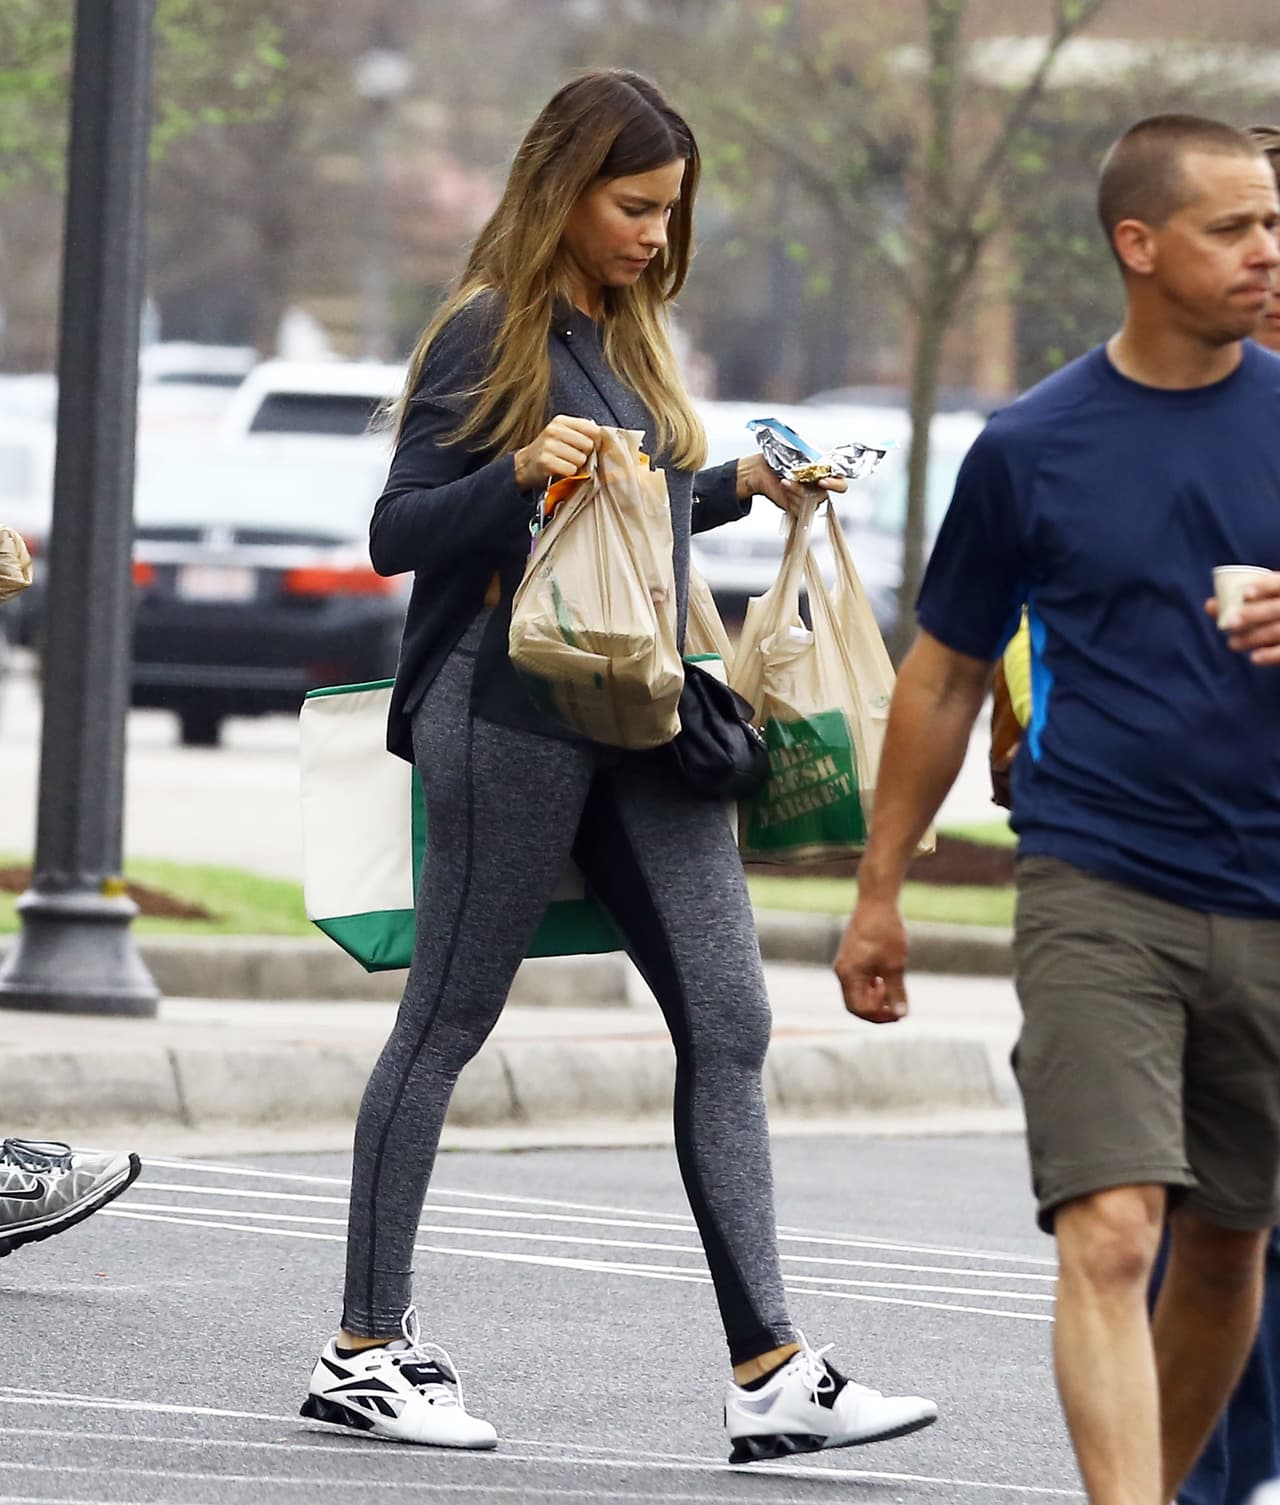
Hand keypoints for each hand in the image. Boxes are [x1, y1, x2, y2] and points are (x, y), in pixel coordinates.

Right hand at [514, 415, 599, 491]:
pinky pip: (571, 470)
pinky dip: (569, 474)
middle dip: (585, 455)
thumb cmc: (549, 451)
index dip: (595, 442)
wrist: (524, 465)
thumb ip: (581, 432)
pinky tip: (560, 471)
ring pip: (580, 459)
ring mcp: (549, 446)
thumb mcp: (562, 434)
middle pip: (588, 445)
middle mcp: (554, 430)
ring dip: (576, 466)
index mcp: (561, 421)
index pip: (592, 429)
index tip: (587, 448)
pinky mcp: (546, 462)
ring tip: (565, 464)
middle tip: (574, 458)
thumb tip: (603, 438)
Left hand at [735, 453, 847, 514]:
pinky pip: (799, 511)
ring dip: (796, 491)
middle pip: (824, 496)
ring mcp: (807, 499)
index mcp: (823, 474)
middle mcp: (817, 488)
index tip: (823, 480)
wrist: (760, 470)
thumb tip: (821, 460)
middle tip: (798, 481)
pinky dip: (790, 499)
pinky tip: (784, 488)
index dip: (835, 484)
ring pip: (810, 504)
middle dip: (808, 489)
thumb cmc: (778, 459)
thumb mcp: (799, 452)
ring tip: (785, 481)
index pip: (840, 484)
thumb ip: (814, 457)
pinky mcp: (797, 508)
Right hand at [833, 895, 908, 1022]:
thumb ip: (897, 991)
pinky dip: (871, 987)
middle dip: (876, 1011)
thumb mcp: (895, 964)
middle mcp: (842, 971)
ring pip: (857, 992)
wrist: (877, 901)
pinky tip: (887, 981)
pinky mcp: (851, 956)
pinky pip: (858, 980)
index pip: (859, 1008)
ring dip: (874, 999)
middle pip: (855, 1004)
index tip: (898, 1009)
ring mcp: (845, 963)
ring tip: (894, 995)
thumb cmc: (886, 931)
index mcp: (849, 975)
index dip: (880, 1014)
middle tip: (897, 1011)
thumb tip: (902, 1014)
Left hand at [1205, 572, 1279, 664]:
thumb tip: (1209, 606)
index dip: (1265, 586)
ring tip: (1232, 643)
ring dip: (1254, 637)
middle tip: (1231, 622)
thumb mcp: (1267, 600)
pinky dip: (1271, 655)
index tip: (1246, 593)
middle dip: (1254, 614)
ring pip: (1278, 630)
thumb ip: (1241, 603)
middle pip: (1277, 608)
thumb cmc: (1273, 609)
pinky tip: (1255, 658)